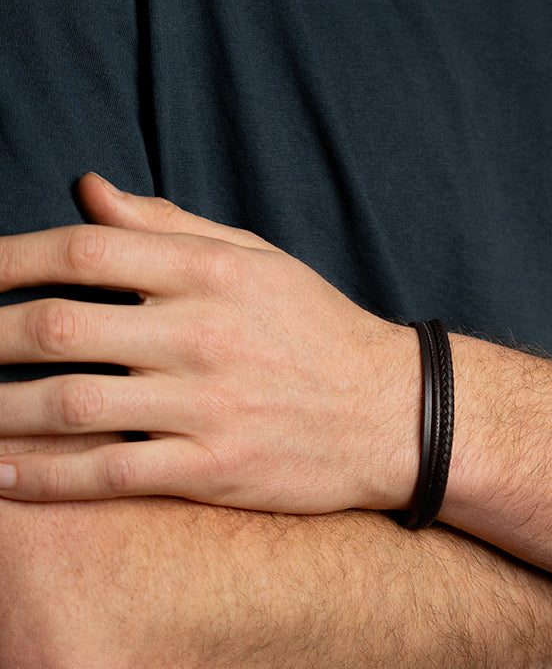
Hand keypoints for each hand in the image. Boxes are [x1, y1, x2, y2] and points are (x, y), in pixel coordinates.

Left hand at [0, 174, 418, 511]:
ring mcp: (208, 404)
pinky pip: (109, 473)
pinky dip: (43, 477)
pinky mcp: (215, 467)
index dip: (2, 260)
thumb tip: (88, 190)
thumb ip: (170, 226)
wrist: (394, 413)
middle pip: (56, 326)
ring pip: (68, 405)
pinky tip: (0, 478)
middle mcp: (203, 333)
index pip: (82, 250)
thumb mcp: (259, 261)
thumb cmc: (320, 331)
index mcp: (212, 272)